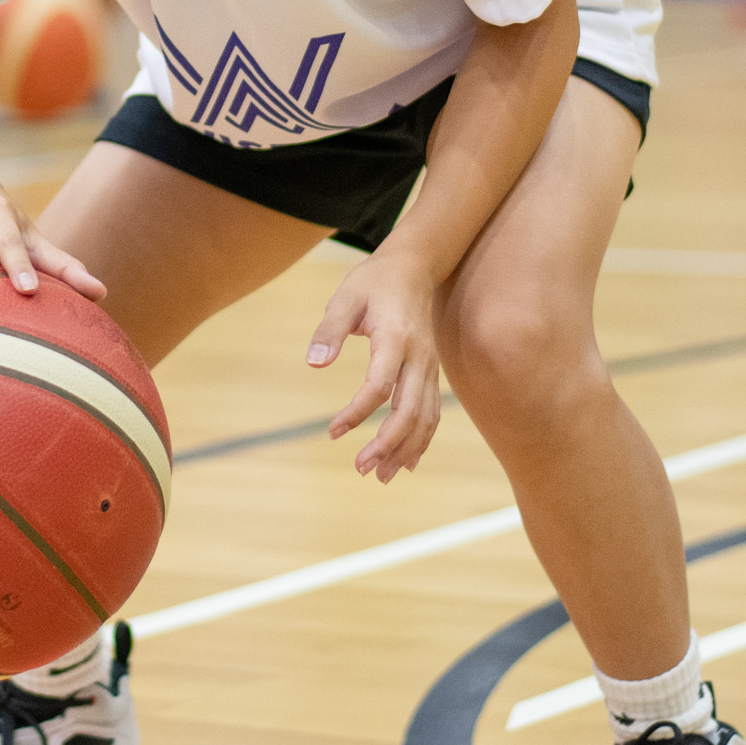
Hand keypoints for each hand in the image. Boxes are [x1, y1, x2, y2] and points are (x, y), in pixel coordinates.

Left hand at [307, 250, 442, 481]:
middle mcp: (419, 358)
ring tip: (382, 477)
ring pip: (425, 417)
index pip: (379, 387)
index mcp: (396, 339)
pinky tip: (408, 462)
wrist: (413, 267)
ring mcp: (429, 367)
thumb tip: (314, 362)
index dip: (356, 413)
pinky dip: (422, 439)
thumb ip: (329, 330)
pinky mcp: (430, 373)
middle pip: (409, 411)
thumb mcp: (344, 297)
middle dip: (387, 444)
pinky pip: (431, 412)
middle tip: (361, 469)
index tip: (333, 431)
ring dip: (406, 450)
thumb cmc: (373, 281)